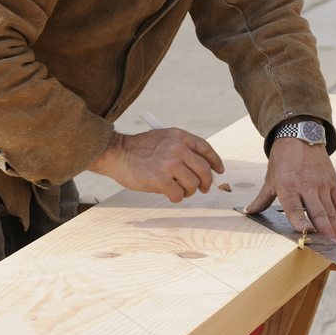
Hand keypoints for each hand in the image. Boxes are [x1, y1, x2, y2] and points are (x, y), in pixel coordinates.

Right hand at [88, 128, 224, 202]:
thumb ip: (181, 149)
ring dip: (189, 191)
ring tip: (180, 191)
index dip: (215, 162)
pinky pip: (178, 194)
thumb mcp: (163, 139)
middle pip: (204, 169)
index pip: (205, 149)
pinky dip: (177, 198)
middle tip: (203, 188)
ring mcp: (169, 163)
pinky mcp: (160, 179)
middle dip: (207, 182)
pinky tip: (170, 195)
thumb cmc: (138, 150)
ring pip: (193, 184)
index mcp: (179, 136)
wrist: (116, 153)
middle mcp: (177, 147)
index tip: (219, 171)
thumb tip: (203, 169)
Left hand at [245, 137, 335, 243]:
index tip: (307, 231)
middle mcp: (306, 186)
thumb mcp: (270, 179)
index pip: (294, 207)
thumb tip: (249, 212)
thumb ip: (261, 199)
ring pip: (330, 210)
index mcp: (288, 187)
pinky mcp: (332, 182)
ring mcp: (322, 185)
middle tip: (330, 247)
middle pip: (317, 212)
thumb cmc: (283, 159)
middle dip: (325, 231)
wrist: (299, 136)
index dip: (300, 220)